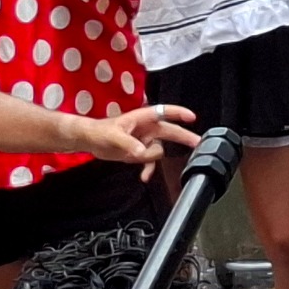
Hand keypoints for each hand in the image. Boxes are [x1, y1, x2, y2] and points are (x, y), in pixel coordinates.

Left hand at [74, 102, 198, 177]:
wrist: (90, 141)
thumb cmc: (100, 131)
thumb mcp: (113, 136)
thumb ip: (128, 143)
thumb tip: (141, 152)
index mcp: (142, 119)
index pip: (164, 112)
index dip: (179, 114)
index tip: (192, 118)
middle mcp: (146, 129)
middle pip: (170, 132)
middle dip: (184, 137)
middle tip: (198, 143)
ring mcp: (144, 140)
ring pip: (158, 151)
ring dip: (150, 158)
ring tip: (135, 157)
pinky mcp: (140, 152)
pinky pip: (150, 162)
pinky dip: (148, 169)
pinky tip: (144, 176)